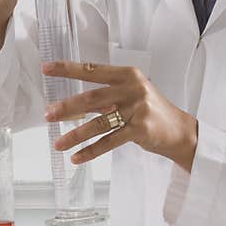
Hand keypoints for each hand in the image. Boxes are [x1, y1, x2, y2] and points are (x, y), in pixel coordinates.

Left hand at [42, 60, 198, 171]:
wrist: (179, 130)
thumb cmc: (150, 110)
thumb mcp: (130, 93)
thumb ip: (105, 95)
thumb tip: (70, 105)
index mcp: (127, 75)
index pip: (92, 70)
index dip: (67, 69)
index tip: (47, 68)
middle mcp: (132, 89)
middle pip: (92, 98)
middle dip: (67, 107)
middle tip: (48, 115)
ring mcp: (137, 109)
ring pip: (98, 123)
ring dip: (75, 134)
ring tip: (58, 143)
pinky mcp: (140, 130)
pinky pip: (109, 142)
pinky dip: (91, 151)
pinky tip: (76, 157)